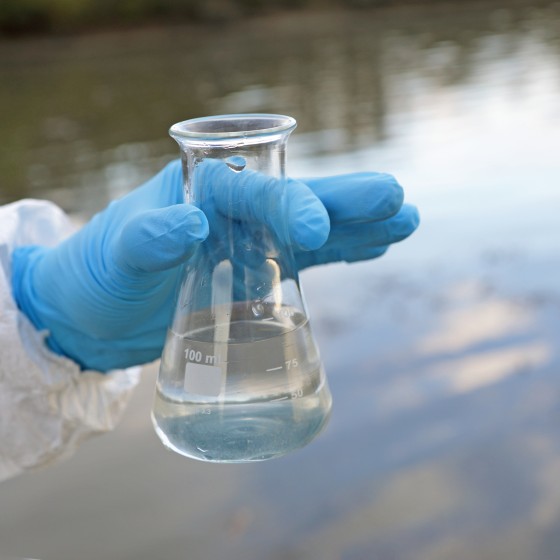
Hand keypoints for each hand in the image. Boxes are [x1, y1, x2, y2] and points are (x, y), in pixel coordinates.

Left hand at [11, 161, 417, 370]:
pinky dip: (344, 253)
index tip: (318, 233)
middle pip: (299, 201)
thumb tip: (191, 225)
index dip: (292, 207)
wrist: (95, 315)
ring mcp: (252, 242)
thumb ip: (146, 241)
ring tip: (406, 220)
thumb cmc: (98, 279)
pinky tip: (376, 248)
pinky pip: (310, 259)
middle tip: (396, 197)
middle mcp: (234, 212)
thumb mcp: (114, 259)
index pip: (255, 193)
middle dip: (347, 202)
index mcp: (201, 193)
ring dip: (359, 227)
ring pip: (315, 229)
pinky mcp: (260, 273)